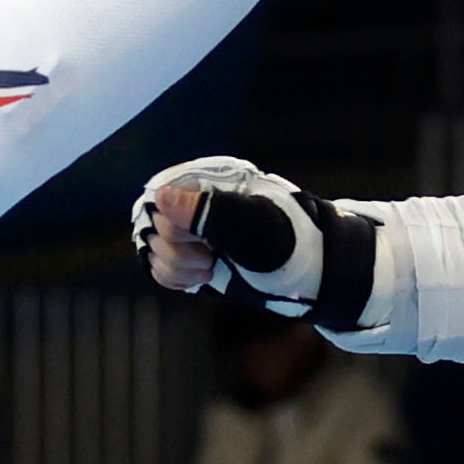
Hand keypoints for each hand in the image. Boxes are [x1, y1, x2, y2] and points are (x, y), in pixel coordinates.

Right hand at [132, 157, 376, 326]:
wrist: (310, 275)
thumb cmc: (288, 245)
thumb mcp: (250, 228)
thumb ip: (206, 211)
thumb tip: (161, 195)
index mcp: (207, 185)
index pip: (159, 203)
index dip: (175, 229)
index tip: (205, 241)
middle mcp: (194, 205)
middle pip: (153, 230)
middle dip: (180, 253)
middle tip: (213, 257)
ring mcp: (192, 232)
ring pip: (154, 251)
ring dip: (179, 268)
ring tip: (212, 268)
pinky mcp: (191, 256)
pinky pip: (159, 267)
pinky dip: (175, 278)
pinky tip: (201, 277)